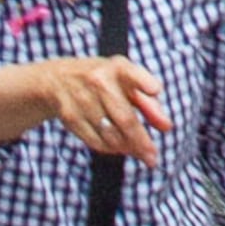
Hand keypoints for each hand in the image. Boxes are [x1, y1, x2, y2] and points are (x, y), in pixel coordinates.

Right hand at [41, 54, 170, 158]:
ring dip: (128, 148)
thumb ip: (148, 103)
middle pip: (125, 118)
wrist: (57, 79)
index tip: (156, 90)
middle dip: (142, 142)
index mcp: (116, 67)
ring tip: (139, 154)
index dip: (144, 81)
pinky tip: (119, 149)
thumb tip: (166, 127)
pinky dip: (111, 149)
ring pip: (111, 135)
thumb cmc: (101, 79)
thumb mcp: (125, 82)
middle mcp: (99, 81)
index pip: (132, 72)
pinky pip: (96, 141)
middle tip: (152, 158)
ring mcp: (83, 99)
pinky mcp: (71, 116)